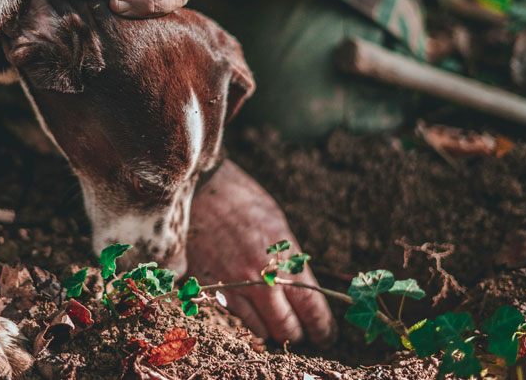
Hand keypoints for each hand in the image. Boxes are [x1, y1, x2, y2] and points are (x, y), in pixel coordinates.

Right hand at [186, 161, 335, 345]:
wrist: (199, 189)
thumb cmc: (242, 201)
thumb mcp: (278, 226)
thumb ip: (291, 261)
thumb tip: (304, 291)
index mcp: (284, 259)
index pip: (311, 309)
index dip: (322, 328)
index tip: (326, 336)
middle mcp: (261, 278)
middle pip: (288, 328)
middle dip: (298, 334)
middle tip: (302, 334)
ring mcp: (234, 286)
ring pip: (261, 331)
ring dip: (272, 331)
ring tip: (275, 323)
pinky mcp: (211, 289)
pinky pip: (235, 319)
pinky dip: (247, 321)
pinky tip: (251, 312)